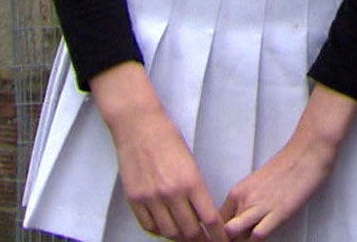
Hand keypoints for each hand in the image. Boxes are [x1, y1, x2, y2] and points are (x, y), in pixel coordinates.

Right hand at [91, 63, 226, 240]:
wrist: (139, 127)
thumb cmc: (169, 140)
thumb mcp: (191, 162)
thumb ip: (196, 189)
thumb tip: (202, 213)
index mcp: (191, 181)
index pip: (208, 218)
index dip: (217, 234)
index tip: (222, 240)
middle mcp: (171, 193)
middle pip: (189, 230)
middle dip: (200, 239)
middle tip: (206, 240)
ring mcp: (150, 198)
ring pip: (168, 232)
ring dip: (180, 237)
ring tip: (187, 237)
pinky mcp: (134, 200)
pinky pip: (149, 226)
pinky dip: (159, 231)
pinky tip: (166, 228)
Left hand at [219, 85, 356, 238]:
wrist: (308, 151)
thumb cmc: (289, 165)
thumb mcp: (259, 183)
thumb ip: (249, 201)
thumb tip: (246, 220)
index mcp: (237, 192)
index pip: (217, 221)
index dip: (220, 234)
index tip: (228, 239)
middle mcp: (244, 199)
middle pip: (223, 229)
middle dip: (227, 240)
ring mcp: (260, 205)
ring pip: (232, 233)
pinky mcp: (278, 212)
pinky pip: (258, 235)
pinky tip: (262, 240)